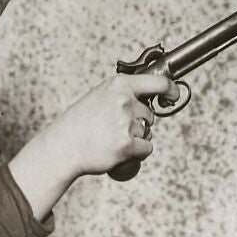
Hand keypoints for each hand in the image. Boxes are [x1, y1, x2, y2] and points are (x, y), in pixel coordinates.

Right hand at [52, 70, 173, 177]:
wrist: (63, 146)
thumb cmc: (80, 124)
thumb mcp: (100, 96)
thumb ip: (122, 94)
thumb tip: (148, 98)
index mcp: (119, 85)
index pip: (158, 83)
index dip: (170, 90)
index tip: (173, 96)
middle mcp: (124, 101)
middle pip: (150, 115)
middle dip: (138, 123)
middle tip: (114, 130)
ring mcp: (126, 123)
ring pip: (147, 132)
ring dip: (136, 139)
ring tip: (111, 140)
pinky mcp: (126, 144)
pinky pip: (146, 149)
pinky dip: (137, 153)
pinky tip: (120, 152)